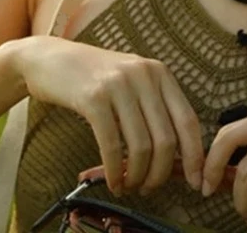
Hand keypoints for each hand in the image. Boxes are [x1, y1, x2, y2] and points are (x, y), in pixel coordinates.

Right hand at [13, 36, 204, 195]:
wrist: (50, 58)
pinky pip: (112, 146)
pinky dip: (115, 172)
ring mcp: (119, 84)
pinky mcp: (93, 98)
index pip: (188, 120)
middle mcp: (144, 75)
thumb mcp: (132, 81)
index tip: (196, 181)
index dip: (195, 155)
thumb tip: (179, 154)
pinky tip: (113, 182)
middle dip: (161, 173)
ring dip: (137, 176)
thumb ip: (154, 107)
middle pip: (166, 139)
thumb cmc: (94, 77)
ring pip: (141, 146)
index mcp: (159, 72)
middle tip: (149, 188)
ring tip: (129, 186)